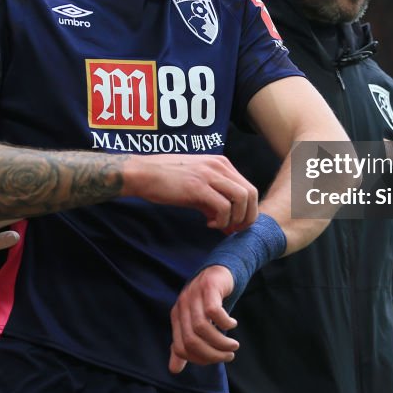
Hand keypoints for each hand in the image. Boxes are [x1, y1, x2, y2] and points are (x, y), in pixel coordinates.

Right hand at [123, 154, 257, 232]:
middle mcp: (219, 166)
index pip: (248, 187)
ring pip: (242, 199)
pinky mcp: (198, 187)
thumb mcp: (195, 185)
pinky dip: (221, 221)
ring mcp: (209, 174)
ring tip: (221, 227)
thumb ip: (212, 199)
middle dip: (247, 217)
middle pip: (251, 193)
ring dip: (236, 219)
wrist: (141, 173)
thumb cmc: (165, 180)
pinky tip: (208, 224)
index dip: (247, 210)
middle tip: (233, 230)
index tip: (235, 224)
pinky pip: (223, 207)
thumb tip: (224, 220)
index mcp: (220, 163)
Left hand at [168, 265, 237, 372]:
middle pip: (191, 340)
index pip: (181, 348)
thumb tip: (174, 370)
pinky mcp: (208, 287)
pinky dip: (224, 322)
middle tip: (229, 355)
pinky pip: (213, 310)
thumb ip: (185, 345)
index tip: (216, 359)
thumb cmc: (208, 301)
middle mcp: (182, 306)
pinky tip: (232, 324)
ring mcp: (194, 296)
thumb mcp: (195, 324)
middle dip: (212, 354)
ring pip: (202, 327)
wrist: (219, 272)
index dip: (199, 359)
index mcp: (177, 318)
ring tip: (234, 345)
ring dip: (221, 341)